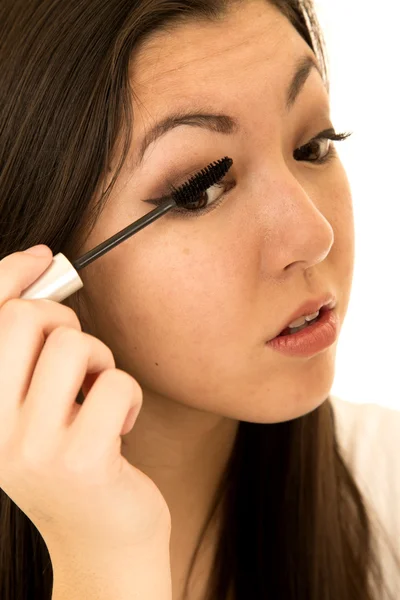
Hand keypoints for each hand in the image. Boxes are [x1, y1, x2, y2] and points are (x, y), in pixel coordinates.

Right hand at [0, 246, 170, 562]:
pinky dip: (126, 396)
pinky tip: (119, 427)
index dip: (9, 275)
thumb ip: (27, 344)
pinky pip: (116, 384)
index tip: (41, 257)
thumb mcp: (33, 402)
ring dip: (101, 362)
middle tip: (80, 360)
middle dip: (65, 325)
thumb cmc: (72, 457)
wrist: (102, 540)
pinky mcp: (80, 462)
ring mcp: (31, 450)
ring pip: (76, 345)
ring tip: (98, 397)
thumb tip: (36, 263)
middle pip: (26, 319)